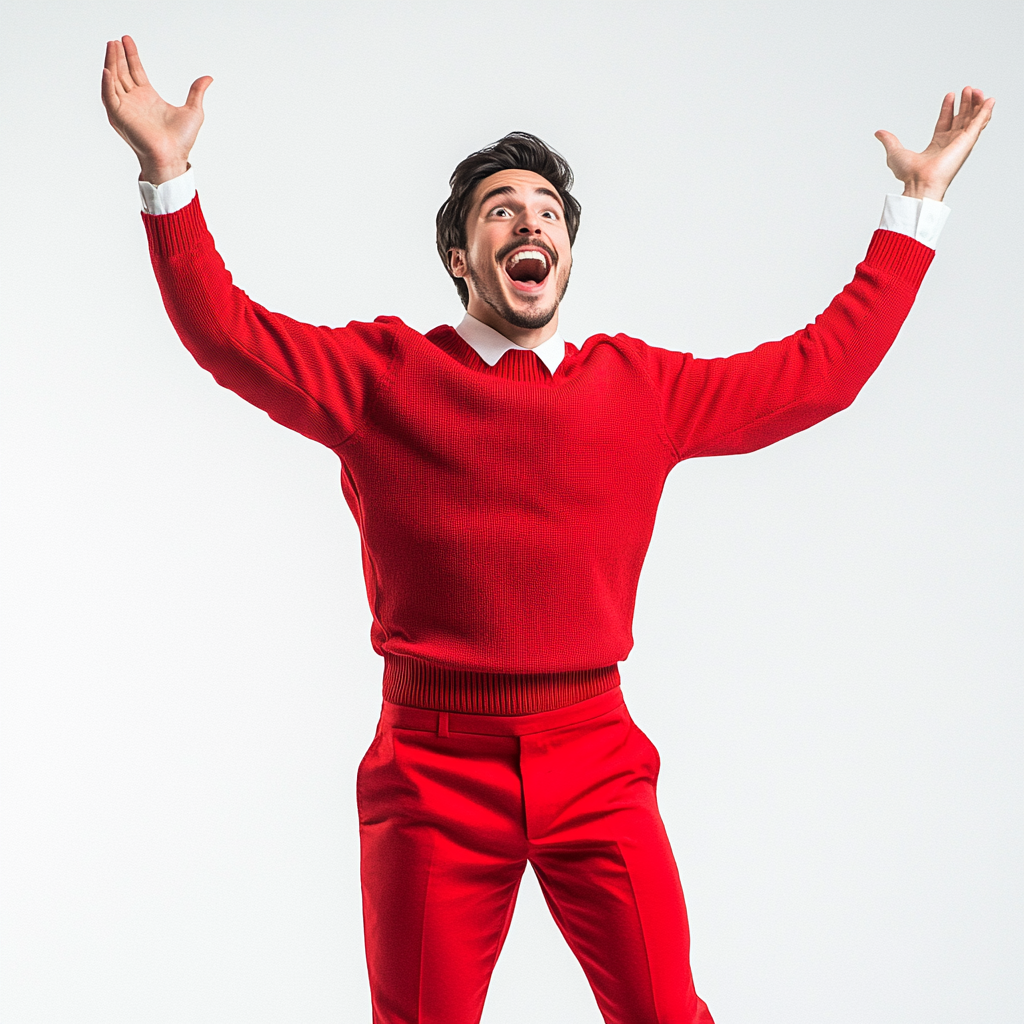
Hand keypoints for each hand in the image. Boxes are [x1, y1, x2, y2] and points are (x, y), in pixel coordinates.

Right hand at [101, 35, 211, 184]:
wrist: (173, 158)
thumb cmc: (181, 141)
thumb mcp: (193, 111)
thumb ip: (196, 92)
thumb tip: (208, 78)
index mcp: (148, 98)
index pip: (135, 71)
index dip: (131, 55)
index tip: (126, 40)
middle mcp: (134, 101)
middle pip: (122, 72)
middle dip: (118, 55)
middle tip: (115, 40)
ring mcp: (125, 108)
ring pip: (113, 80)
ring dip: (110, 63)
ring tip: (110, 46)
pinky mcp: (120, 117)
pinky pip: (109, 97)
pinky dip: (107, 83)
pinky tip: (108, 70)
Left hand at [875, 87, 994, 201]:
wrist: (919, 182)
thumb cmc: (909, 174)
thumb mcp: (895, 152)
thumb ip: (889, 141)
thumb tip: (879, 133)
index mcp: (936, 147)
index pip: (945, 123)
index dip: (948, 108)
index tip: (950, 95)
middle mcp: (950, 145)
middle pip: (961, 119)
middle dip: (965, 104)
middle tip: (967, 90)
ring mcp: (959, 143)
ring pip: (972, 120)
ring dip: (975, 104)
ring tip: (975, 90)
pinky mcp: (967, 142)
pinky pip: (979, 124)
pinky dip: (985, 112)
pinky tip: (990, 100)